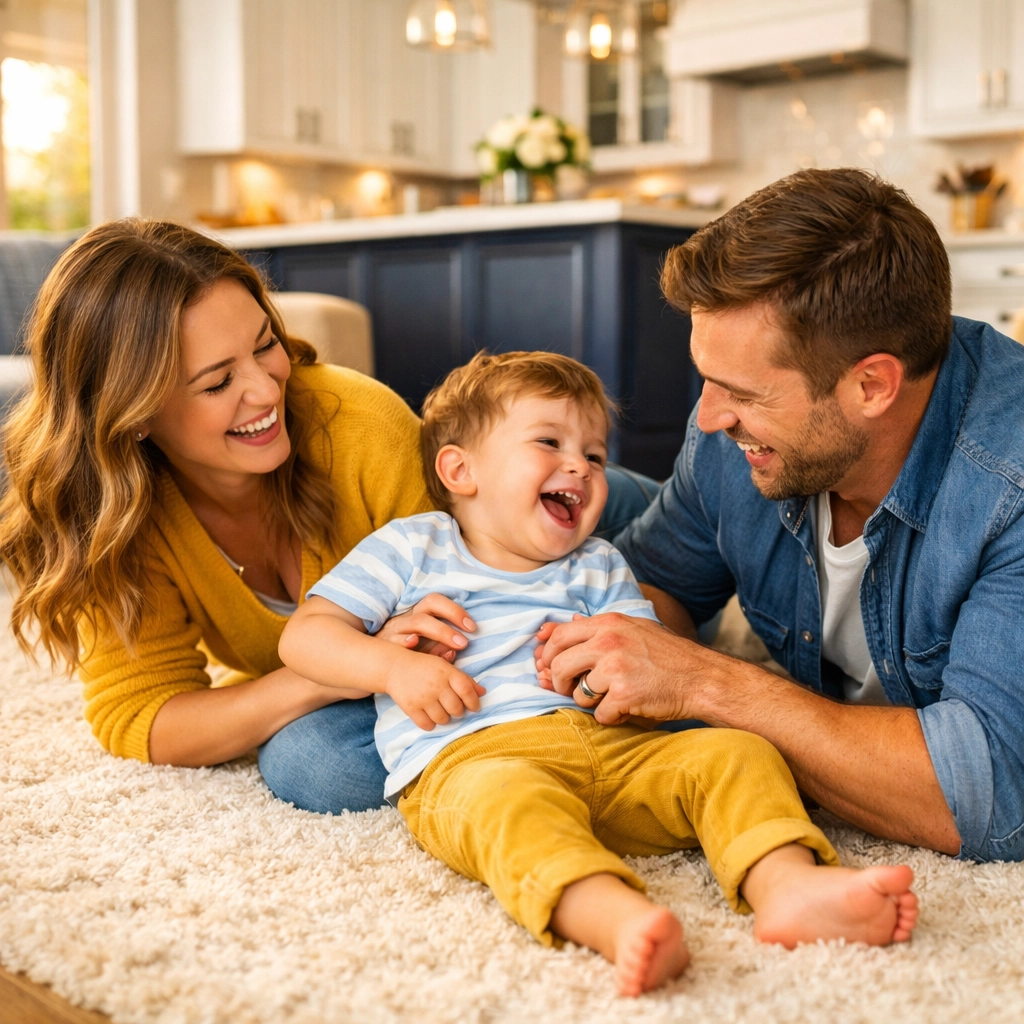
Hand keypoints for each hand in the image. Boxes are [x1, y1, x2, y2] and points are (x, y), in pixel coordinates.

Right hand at [375, 594, 475, 662]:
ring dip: (438, 632)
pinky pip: (396, 641)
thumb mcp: (422, 647)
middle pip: (428, 606)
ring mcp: (394, 629)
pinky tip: (414, 642)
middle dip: (450, 620)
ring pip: (415, 622)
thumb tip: (453, 653)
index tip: (472, 627)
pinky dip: (405, 641)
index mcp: (418, 614)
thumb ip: (438, 648)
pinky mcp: (384, 643)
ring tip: (454, 647)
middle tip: (465, 642)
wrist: (371, 660)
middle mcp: (407, 617)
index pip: (436, 602)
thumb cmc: (403, 652)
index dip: (455, 611)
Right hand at [385, 652, 486, 731]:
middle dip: (458, 711)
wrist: (395, 667)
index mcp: (447, 672)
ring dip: (445, 718)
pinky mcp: (411, 708)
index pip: (467, 691)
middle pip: (456, 709)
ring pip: (444, 719)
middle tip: (454, 708)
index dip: (474, 702)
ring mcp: (423, 698)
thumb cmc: (425, 667)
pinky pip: (428, 725)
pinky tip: (430, 715)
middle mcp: (436, 685)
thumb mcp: (445, 667)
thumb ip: (465, 679)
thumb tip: (483, 692)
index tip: (474, 707)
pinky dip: (431, 724)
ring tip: (441, 710)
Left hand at [535, 613, 705, 724]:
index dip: (548, 654)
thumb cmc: (668, 655)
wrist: (700, 678)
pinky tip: (629, 708)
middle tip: (568, 690)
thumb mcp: (634, 628)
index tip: (548, 666)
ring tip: (613, 697)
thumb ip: (600, 627)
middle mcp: (608, 642)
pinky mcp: (623, 694)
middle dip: (560, 682)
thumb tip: (568, 621)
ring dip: (592, 702)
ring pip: (579, 694)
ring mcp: (615, 668)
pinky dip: (612, 717)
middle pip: (561, 665)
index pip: (561, 635)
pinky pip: (600, 714)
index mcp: (609, 623)